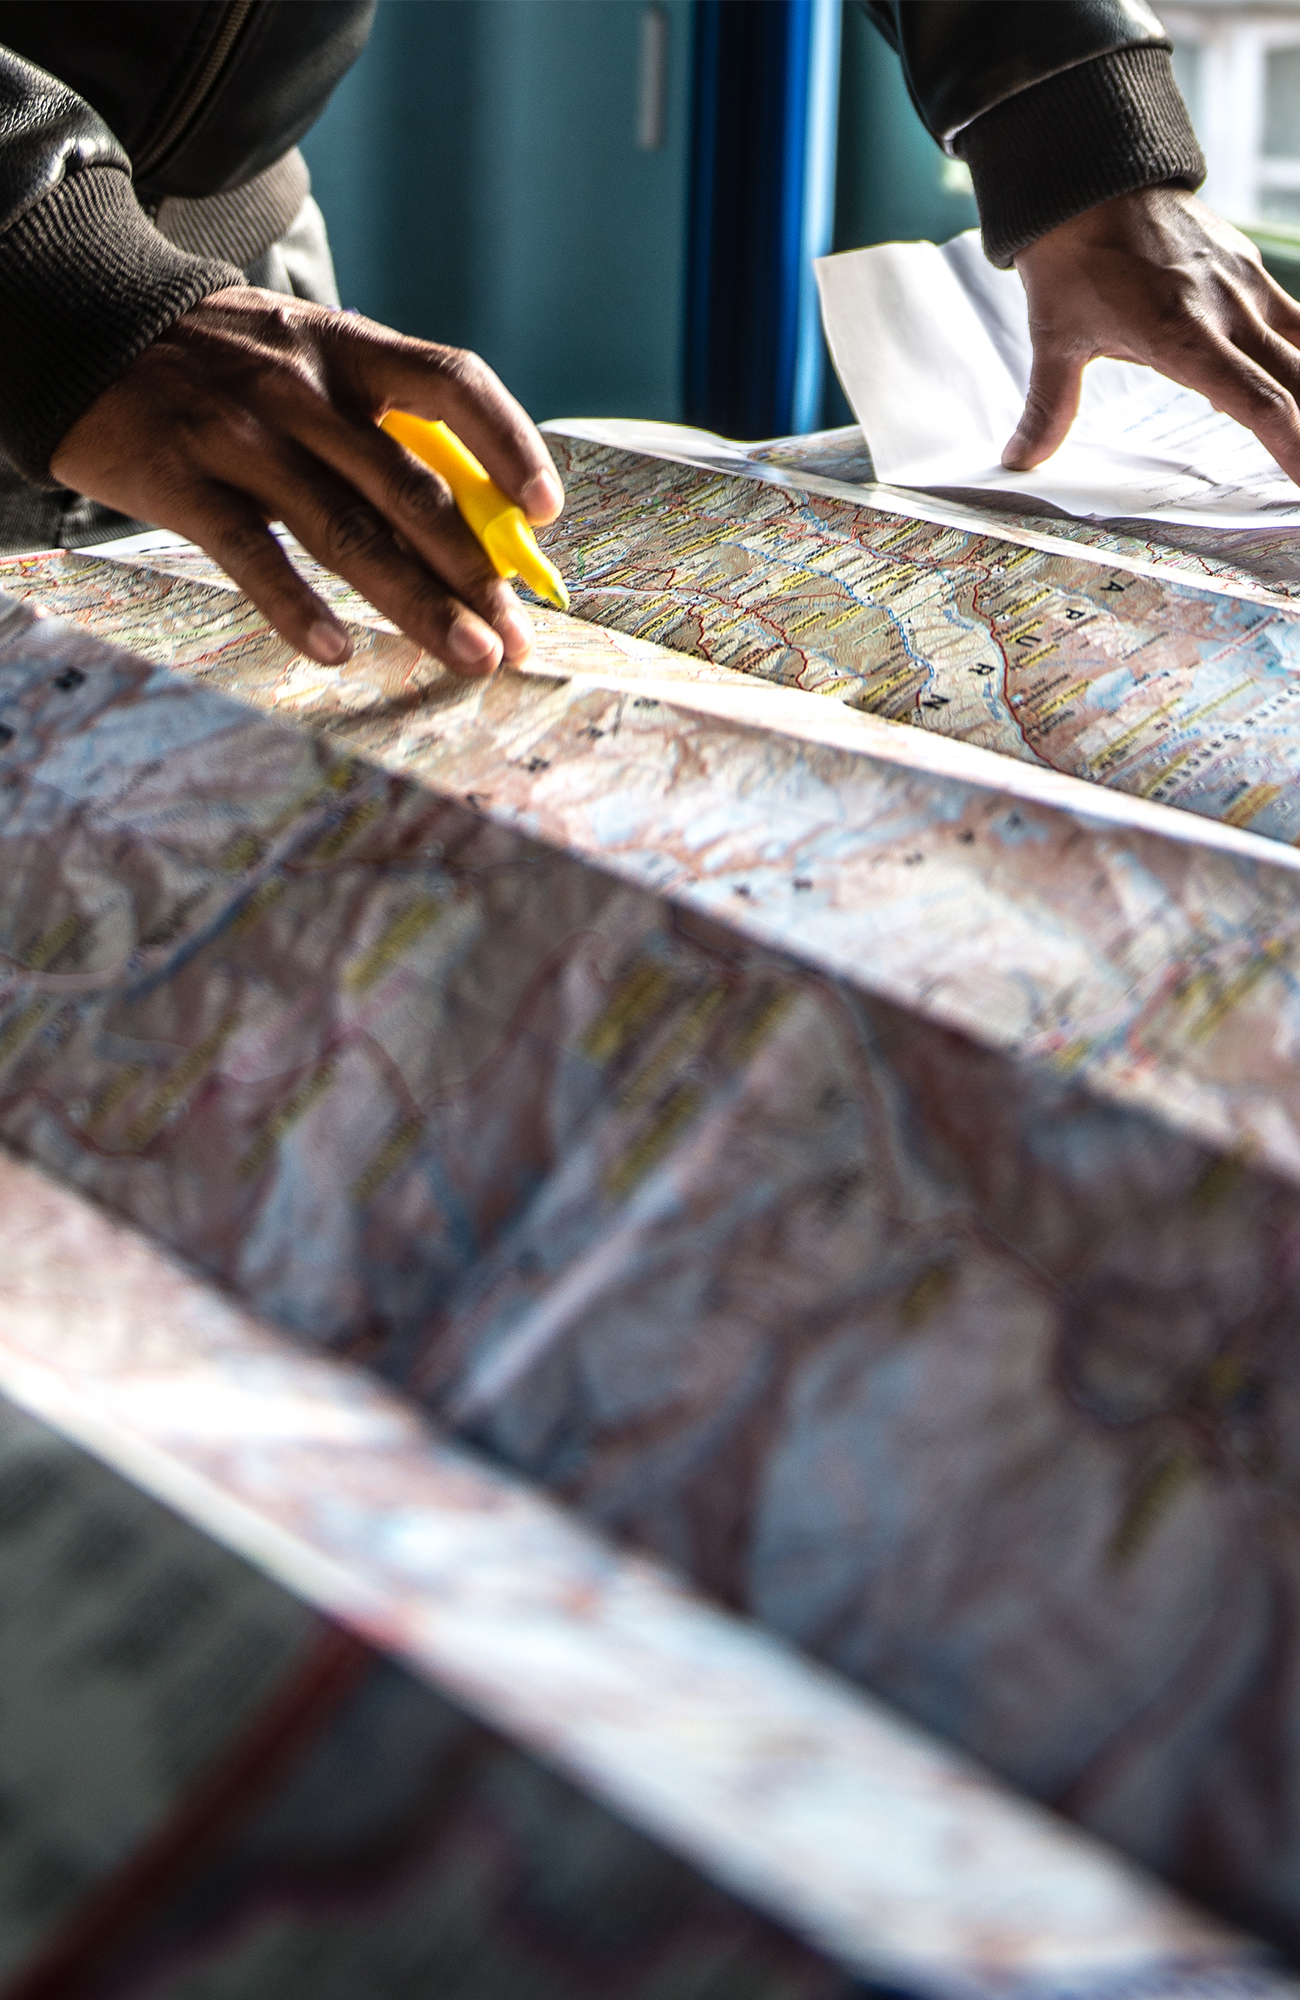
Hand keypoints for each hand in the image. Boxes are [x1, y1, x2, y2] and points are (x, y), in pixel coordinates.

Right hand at [51, 288, 564, 673]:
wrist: (84, 327)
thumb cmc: (223, 363)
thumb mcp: (309, 358)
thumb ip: (380, 425)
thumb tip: (475, 517)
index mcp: (350, 350)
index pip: (453, 382)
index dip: (508, 445)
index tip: (545, 511)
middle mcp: (304, 389)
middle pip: (410, 487)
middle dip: (474, 571)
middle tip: (513, 637)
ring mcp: (242, 435)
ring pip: (347, 529)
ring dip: (417, 602)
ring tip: (467, 657)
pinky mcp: (182, 481)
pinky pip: (251, 555)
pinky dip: (295, 607)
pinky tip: (335, 651)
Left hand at [1003, 186, 1299, 479]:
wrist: (1089, 177)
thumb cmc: (1072, 256)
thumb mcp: (1054, 337)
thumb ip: (1048, 406)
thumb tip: (1020, 460)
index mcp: (1183, 335)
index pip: (1258, 402)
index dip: (1293, 447)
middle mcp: (1227, 311)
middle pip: (1297, 381)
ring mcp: (1245, 286)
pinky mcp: (1248, 270)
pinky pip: (1295, 319)